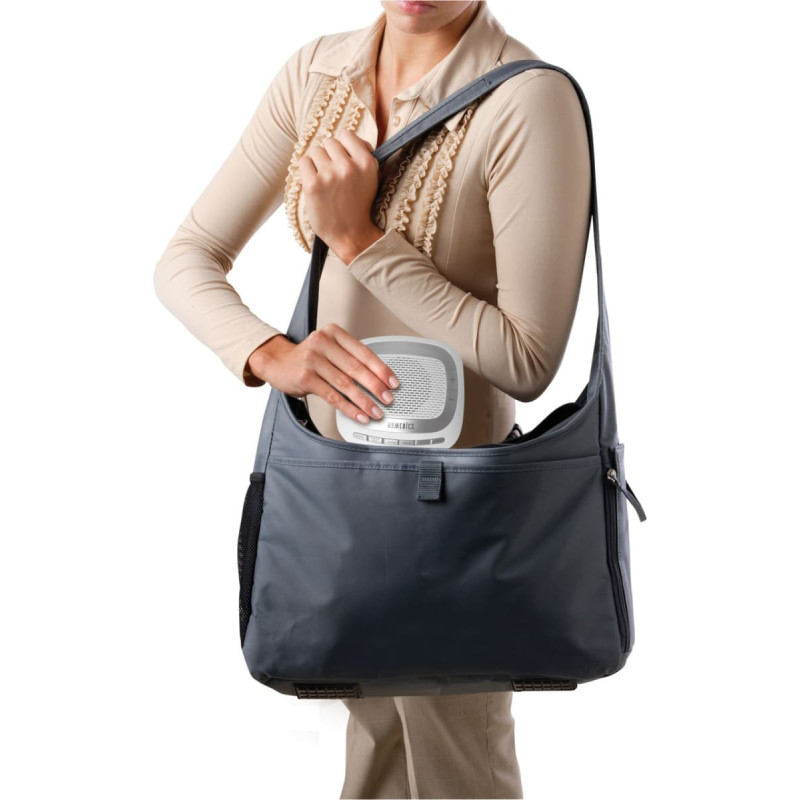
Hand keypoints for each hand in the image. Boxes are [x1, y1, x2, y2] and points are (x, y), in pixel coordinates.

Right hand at [246, 326, 399, 423]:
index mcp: (334, 333)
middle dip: (375, 386)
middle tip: (388, 398)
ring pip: (345, 384)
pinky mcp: (305, 377)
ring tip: (376, 411)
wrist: (277, 362)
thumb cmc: (307, 357)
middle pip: (356, 368)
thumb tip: (378, 380)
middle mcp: (323, 343)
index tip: (393, 382)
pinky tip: (358, 414)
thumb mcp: (328, 349)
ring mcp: (313, 360)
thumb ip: (349, 358)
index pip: (363, 352)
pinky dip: (348, 408)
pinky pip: (332, 396)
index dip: (381, 369)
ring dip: (364, 401)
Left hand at [297, 130, 383, 263]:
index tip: (342, 160)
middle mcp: (349, 166)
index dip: (343, 146)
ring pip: (315, 151)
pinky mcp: (313, 184)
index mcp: (366, 163)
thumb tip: (350, 139)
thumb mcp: (371, 179)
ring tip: (324, 181)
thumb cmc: (359, 207)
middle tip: (332, 175)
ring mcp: (330, 175)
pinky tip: (315, 184)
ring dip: (317, 163)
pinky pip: (304, 162)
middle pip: (329, 142)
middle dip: (329, 156)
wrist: (351, 235)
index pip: (347, 135)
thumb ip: (363, 157)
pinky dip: (306, 170)